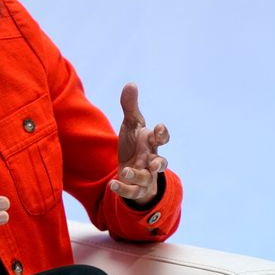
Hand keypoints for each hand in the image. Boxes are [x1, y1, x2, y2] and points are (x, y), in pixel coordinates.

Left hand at [110, 83, 169, 205]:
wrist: (131, 168)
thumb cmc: (135, 144)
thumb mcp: (131, 125)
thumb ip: (130, 107)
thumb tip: (131, 83)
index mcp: (151, 142)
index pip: (162, 138)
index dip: (162, 133)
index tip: (160, 127)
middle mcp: (151, 159)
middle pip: (161, 162)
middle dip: (159, 162)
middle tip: (153, 162)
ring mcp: (145, 175)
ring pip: (147, 178)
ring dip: (137, 175)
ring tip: (126, 171)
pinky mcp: (136, 188)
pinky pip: (132, 191)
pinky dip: (123, 189)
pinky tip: (112, 184)